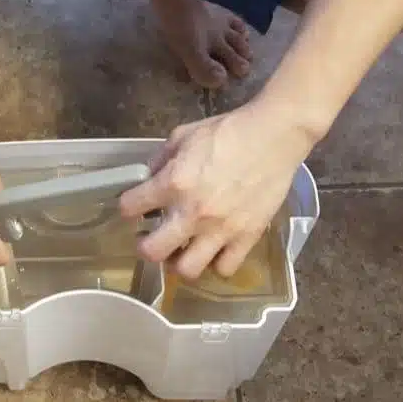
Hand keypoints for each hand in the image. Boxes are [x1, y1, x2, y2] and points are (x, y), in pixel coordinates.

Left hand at [119, 101, 317, 278]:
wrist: (275, 134)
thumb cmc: (228, 131)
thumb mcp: (183, 135)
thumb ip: (161, 159)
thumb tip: (148, 177)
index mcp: (173, 183)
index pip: (129, 207)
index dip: (127, 207)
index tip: (134, 207)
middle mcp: (193, 213)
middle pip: (152, 252)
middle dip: (145, 247)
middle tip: (152, 238)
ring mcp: (221, 229)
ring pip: (187, 270)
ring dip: (179, 262)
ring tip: (182, 250)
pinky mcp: (247, 237)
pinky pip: (225, 268)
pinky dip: (217, 264)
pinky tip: (215, 251)